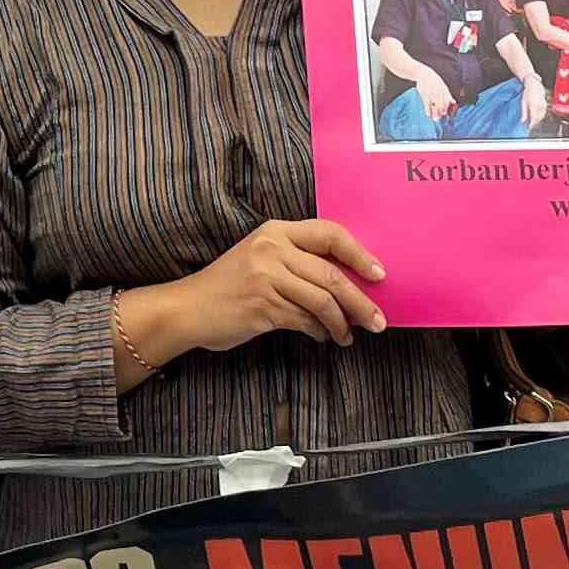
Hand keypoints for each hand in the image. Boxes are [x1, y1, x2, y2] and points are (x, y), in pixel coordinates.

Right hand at [157, 218, 389, 357]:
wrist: (188, 308)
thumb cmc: (229, 286)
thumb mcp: (261, 258)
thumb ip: (297, 262)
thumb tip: (346, 283)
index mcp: (276, 230)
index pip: (329, 233)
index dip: (359, 254)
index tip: (380, 274)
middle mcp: (273, 249)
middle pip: (332, 273)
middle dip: (360, 301)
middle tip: (379, 321)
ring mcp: (267, 277)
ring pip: (323, 301)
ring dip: (342, 323)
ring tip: (349, 336)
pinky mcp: (263, 307)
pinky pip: (305, 320)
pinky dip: (320, 332)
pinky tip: (323, 337)